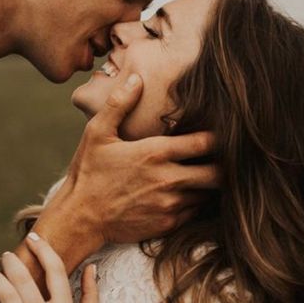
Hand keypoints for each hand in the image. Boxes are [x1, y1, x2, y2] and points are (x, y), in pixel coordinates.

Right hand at [44, 73, 218, 249]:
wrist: (79, 219)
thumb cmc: (88, 173)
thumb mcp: (97, 133)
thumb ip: (120, 104)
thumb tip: (137, 78)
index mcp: (154, 153)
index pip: (205, 143)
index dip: (219, 137)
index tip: (221, 132)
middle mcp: (168, 180)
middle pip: (218, 173)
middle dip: (224, 164)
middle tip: (222, 157)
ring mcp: (170, 205)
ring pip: (209, 193)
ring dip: (210, 184)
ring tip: (205, 173)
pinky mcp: (168, 224)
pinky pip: (195, 212)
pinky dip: (197, 202)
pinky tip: (188, 192)